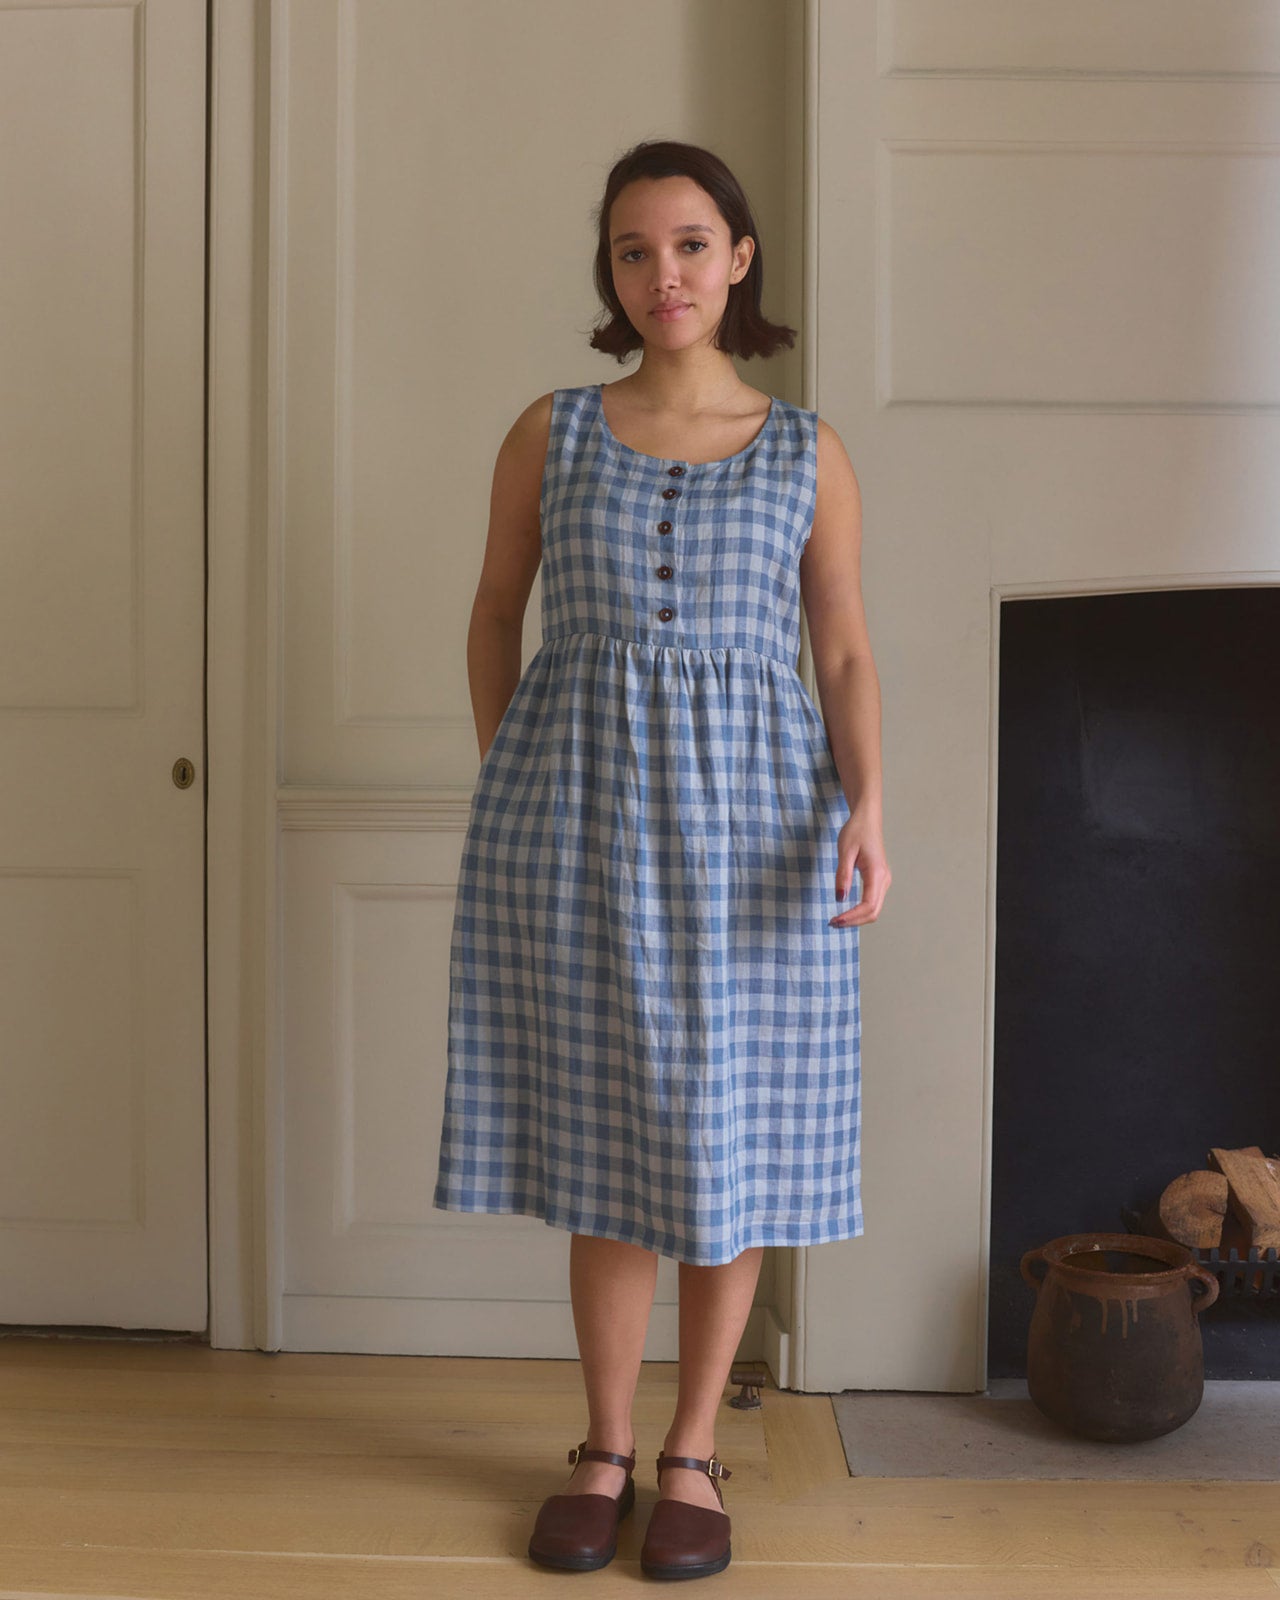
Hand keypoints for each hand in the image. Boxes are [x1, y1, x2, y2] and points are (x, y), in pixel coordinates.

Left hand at [829, 809, 889, 926]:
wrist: (867, 819)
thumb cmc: (856, 831)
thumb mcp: (845, 851)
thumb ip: (843, 875)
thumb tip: (840, 898)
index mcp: (877, 873)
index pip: (868, 905)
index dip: (852, 916)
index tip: (835, 920)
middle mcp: (884, 879)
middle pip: (874, 912)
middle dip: (854, 921)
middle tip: (833, 923)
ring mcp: (883, 880)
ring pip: (874, 909)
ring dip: (857, 918)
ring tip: (838, 919)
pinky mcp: (879, 880)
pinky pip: (872, 902)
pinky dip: (860, 911)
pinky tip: (846, 911)